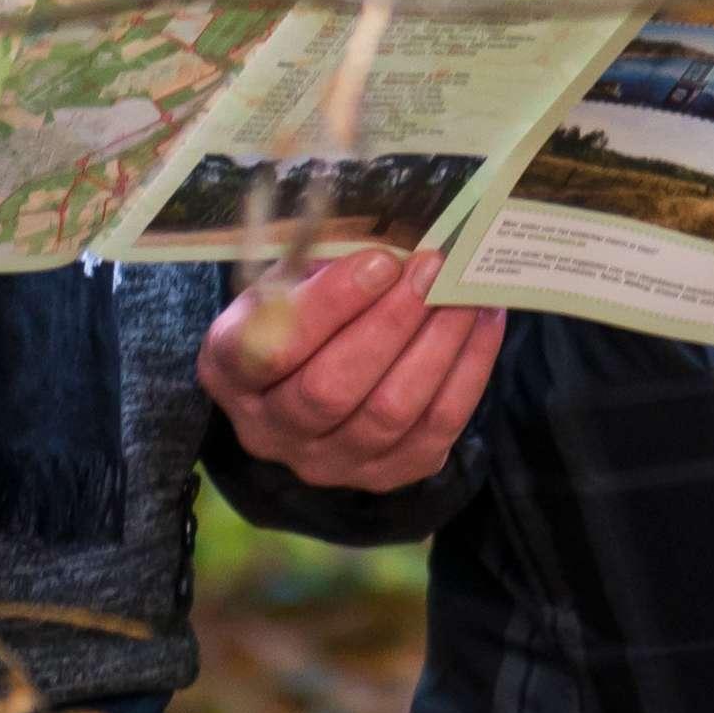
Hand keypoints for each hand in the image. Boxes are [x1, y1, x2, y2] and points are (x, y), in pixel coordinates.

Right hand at [199, 242, 506, 494]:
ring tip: (466, 291)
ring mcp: (327, 463)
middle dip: (392, 322)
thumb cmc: (297, 309)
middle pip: (331, 389)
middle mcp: (268, 430)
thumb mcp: (286, 278)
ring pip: (389, 413)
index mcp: (230, 371)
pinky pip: (435, 430)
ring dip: (437, 345)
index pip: (274, 349)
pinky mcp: (384, 475)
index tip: (383, 259)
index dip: (331, 305)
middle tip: (433, 268)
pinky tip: (484, 322)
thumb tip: (391, 237)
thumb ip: (320, 263)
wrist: (307, 376)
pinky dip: (467, 372)